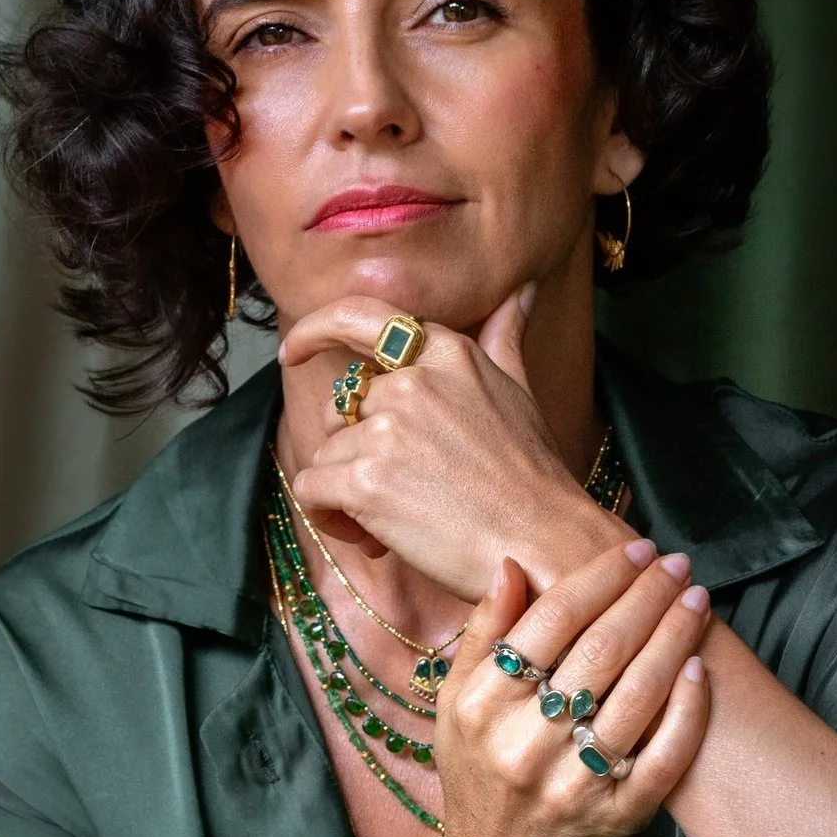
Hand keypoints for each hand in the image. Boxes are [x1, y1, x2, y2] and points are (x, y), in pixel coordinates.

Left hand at [278, 286, 630, 599]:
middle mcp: (412, 381)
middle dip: (354, 449)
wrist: (545, 544)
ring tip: (396, 522)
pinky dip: (331, 518)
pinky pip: (312, 491)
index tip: (291, 350)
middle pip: (341, 405)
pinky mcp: (367, 480)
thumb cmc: (533, 476)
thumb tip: (522, 292)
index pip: (359, 316)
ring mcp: (388, 429)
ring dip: (347, 493)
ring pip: (327, 454)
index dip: (315, 329)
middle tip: (396, 489)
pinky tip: (375, 539)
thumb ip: (505, 338)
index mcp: (445, 353)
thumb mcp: (520, 391)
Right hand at [434, 539, 711, 836]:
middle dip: (646, 596)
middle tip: (676, 563)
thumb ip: (484, 631)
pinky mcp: (617, 817)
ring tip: (696, 599)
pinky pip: (663, 759)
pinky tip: (698, 669)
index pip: (551, 621)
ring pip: (638, 696)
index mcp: (482, 705)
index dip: (600, 578)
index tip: (633, 549)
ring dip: (674, 638)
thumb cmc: (476, 762)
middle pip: (601, 651)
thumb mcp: (457, 697)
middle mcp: (525, 744)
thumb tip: (513, 564)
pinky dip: (687, 712)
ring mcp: (574, 784)